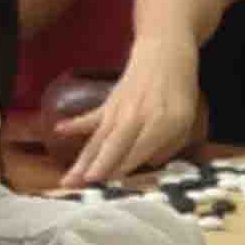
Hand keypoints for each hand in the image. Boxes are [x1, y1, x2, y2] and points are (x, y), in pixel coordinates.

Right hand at [57, 47, 203, 190]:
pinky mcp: (108, 105)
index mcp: (161, 123)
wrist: (165, 53)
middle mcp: (137, 117)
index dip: (123, 171)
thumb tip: (147, 165)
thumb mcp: (185, 121)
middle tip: (80, 187)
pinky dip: (74, 124)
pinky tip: (59, 130)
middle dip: (96, 168)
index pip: (138, 152)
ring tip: (68, 179)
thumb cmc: (178, 91)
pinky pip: (90, 118)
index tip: (110, 191)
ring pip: (99, 139)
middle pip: (114, 147)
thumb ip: (169, 146)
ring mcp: (120, 110)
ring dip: (82, 159)